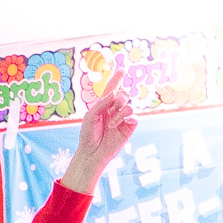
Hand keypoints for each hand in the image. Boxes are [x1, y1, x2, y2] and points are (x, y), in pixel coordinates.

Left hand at [62, 71, 137, 194]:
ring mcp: (122, 118)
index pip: (112, 88)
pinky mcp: (129, 127)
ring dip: (120, 111)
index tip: (122, 69)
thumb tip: (114, 94)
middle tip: (112, 107)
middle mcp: (114, 110)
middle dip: (119, 97)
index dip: (117, 78)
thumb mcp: (90, 116)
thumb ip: (102, 103)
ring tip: (111, 122)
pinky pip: (134, 116)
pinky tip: (115, 125)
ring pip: (129, 105)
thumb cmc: (88, 134)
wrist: (93, 152)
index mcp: (103, 104)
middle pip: (124, 94)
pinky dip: (125, 117)